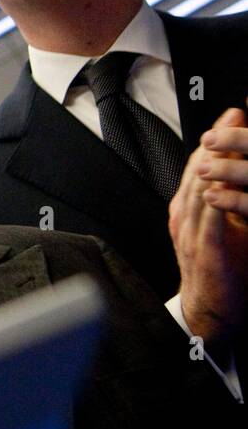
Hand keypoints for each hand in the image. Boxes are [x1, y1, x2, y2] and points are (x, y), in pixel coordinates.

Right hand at [170, 105, 247, 355]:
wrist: (211, 313)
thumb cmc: (225, 273)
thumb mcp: (230, 230)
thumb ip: (233, 204)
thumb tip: (242, 181)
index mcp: (190, 211)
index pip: (202, 166)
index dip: (217, 139)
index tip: (235, 116)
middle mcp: (186, 216)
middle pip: (199, 169)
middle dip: (217, 141)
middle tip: (235, 115)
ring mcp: (190, 231)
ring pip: (201, 186)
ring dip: (217, 160)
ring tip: (232, 138)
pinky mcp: (203, 248)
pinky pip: (208, 216)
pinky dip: (215, 196)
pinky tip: (223, 180)